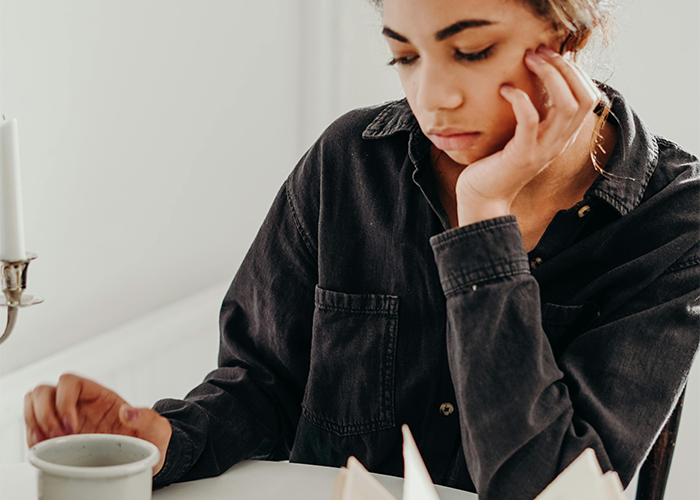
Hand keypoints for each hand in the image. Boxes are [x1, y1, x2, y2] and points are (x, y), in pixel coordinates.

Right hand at [24, 373, 171, 476]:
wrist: (143, 458)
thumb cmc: (149, 440)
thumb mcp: (157, 429)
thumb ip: (147, 418)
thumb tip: (129, 412)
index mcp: (100, 395)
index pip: (69, 381)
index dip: (64, 400)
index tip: (73, 426)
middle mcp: (79, 403)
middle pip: (44, 391)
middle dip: (44, 413)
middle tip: (58, 436)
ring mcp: (66, 418)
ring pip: (33, 403)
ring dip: (33, 422)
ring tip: (45, 443)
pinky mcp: (59, 435)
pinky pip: (34, 427)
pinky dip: (31, 436)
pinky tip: (42, 449)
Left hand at [455, 44, 600, 225]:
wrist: (483, 196)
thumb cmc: (498, 162)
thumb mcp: (525, 135)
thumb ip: (537, 114)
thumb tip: (537, 80)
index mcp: (563, 135)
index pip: (589, 97)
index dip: (576, 71)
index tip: (552, 54)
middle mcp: (559, 142)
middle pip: (584, 96)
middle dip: (565, 67)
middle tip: (539, 51)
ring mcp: (543, 149)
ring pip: (566, 105)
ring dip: (549, 76)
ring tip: (528, 60)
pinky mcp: (522, 154)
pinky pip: (530, 120)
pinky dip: (521, 99)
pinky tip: (505, 90)